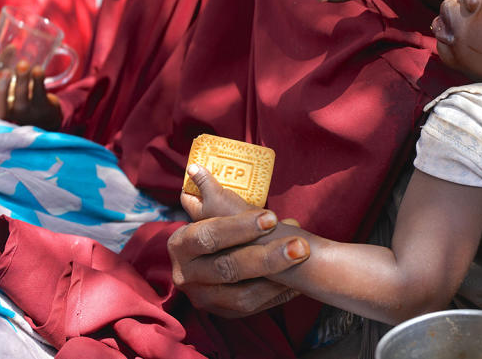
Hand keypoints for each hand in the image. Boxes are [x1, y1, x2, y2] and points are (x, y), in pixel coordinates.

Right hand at [0, 59, 63, 130]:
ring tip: (23, 64)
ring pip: (20, 99)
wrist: (44, 115)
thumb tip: (10, 47)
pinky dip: (38, 81)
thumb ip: (6, 65)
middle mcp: (5, 110)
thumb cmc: (19, 96)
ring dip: (22, 80)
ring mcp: (24, 111)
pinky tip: (37, 69)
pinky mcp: (41, 107)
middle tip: (4, 71)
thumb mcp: (7, 83)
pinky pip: (38, 95)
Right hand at [167, 209, 309, 317]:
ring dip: (277, 280)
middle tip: (300, 245)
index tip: (271, 218)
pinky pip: (252, 308)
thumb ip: (208, 197)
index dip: (240, 227)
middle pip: (228, 268)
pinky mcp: (220, 313)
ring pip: (241, 295)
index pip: (209, 236)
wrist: (201, 266)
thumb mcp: (207, 213)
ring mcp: (202, 298)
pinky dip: (276, 295)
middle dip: (267, 256)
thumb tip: (197, 168)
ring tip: (301, 264)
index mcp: (181, 244)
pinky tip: (298, 283)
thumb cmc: (212, 230)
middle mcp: (186, 275)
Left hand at [181, 163, 257, 220]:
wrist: (257, 233)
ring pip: (218, 195)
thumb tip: (191, 168)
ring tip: (229, 172)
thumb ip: (203, 182)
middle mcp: (208, 214)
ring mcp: (222, 214)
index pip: (186, 195)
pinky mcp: (236, 213)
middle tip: (215, 167)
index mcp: (198, 212)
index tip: (196, 169)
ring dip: (223, 184)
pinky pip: (232, 198)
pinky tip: (241, 182)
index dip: (189, 181)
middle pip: (203, 193)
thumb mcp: (215, 195)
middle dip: (208, 180)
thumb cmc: (231, 215)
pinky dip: (235, 189)